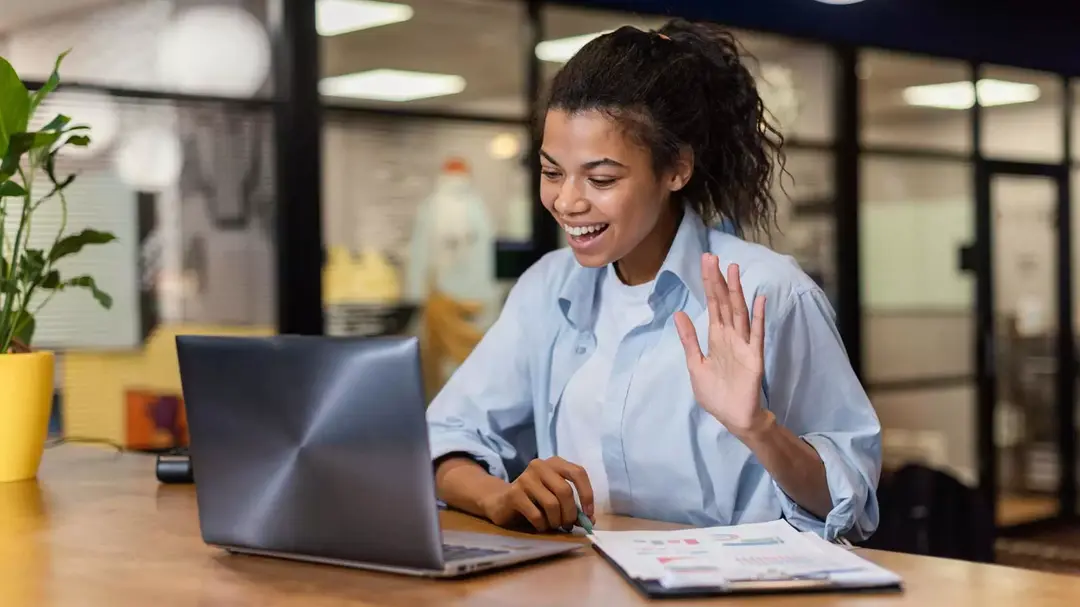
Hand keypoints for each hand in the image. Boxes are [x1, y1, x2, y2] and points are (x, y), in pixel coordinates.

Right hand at [479, 457, 593, 531]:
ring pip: (552, 504)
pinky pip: (536, 514)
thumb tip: (591, 520)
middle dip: (570, 513)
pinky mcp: (513, 494)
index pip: (578, 472)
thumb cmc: (534, 499)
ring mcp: (525, 478)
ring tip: (554, 526)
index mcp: (554, 463)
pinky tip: (540, 526)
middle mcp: (540, 465)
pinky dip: (542, 525)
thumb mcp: (556, 499)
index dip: (587, 494)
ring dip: (556, 521)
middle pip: (565, 491)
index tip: (589, 514)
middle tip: (569, 525)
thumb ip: (573, 506)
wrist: (500, 501)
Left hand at [674, 254, 768, 437]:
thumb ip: (689, 340)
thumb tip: (679, 314)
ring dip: (736, 291)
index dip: (709, 284)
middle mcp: (730, 336)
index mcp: (716, 337)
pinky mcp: (754, 357)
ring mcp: (743, 344)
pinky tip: (759, 299)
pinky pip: (756, 334)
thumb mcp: (695, 364)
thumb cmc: (715, 394)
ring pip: (739, 312)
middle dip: (718, 281)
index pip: (713, 305)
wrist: (733, 417)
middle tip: (712, 257)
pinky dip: (758, 316)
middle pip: (724, 303)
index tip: (705, 262)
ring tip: (733, 269)